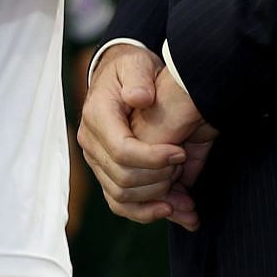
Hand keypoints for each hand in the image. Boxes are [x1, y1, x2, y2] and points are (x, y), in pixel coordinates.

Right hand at [76, 43, 185, 225]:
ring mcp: (96, 160)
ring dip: (157, 199)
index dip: (154, 159)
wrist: (120, 79)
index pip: (121, 150)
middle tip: (184, 165)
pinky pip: (120, 203)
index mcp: (97, 116)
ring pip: (122, 196)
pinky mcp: (106, 172)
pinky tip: (171, 210)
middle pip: (123, 178)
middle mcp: (90, 142)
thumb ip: (138, 79)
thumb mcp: (136, 64)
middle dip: (160, 178)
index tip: (181, 152)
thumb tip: (139, 98)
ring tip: (186, 196)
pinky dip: (145, 212)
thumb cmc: (131, 71)